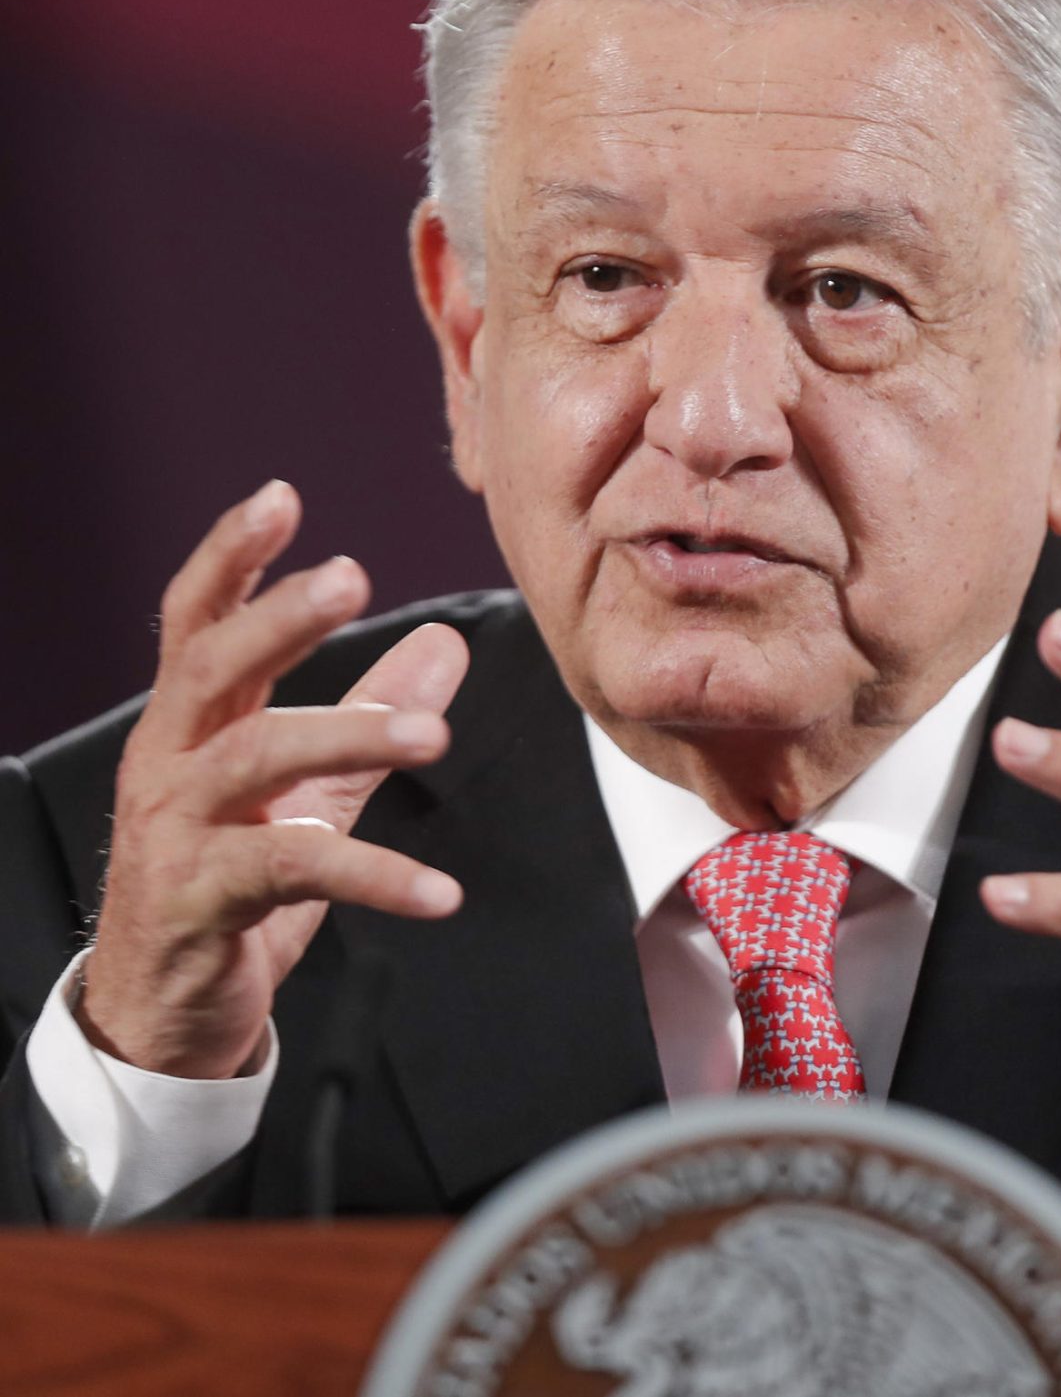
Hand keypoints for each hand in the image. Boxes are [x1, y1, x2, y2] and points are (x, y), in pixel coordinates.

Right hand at [80, 481, 468, 1079]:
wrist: (165, 1013)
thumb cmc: (230, 884)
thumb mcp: (304, 790)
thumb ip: (368, 712)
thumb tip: (446, 642)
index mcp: (191, 728)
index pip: (197, 622)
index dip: (232, 556)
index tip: (281, 495)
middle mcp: (170, 766)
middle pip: (212, 669)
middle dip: (278, 617)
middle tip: (352, 577)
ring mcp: (175, 833)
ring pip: (256, 761)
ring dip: (350, 736)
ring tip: (435, 735)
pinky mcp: (199, 903)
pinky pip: (292, 874)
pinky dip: (375, 877)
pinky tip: (441, 892)